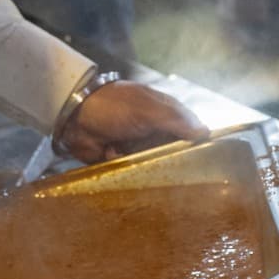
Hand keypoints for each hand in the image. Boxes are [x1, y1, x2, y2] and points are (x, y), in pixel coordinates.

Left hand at [59, 80, 208, 163]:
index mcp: (164, 112)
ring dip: (149, 167)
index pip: (189, 129)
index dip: (196, 143)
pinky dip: (131, 172)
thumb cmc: (114, 107)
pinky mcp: (121, 160)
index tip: (205, 160)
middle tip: (172, 170)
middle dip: (171, 161)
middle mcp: (153, 130)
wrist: (74, 116)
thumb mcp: (148, 109)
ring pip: (154, 164)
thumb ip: (176, 121)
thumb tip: (205, 132)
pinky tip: (127, 169)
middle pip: (173, 151)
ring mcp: (137, 146)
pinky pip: (133, 172)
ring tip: (146, 169)